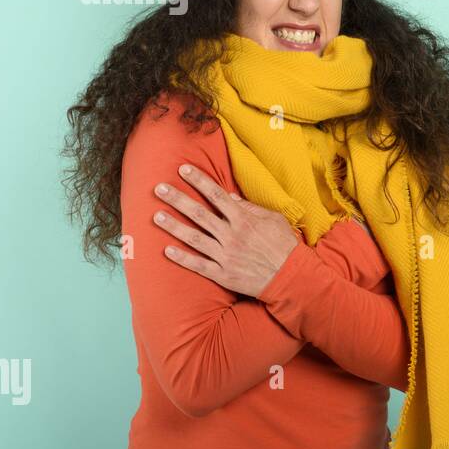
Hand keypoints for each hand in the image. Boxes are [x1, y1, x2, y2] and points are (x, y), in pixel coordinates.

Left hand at [152, 163, 300, 298]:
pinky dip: (182, 258)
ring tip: (156, 216)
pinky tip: (167, 250)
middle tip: (159, 188)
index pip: (217, 195)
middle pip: (199, 214)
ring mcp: (226, 256)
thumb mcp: (274, 220)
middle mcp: (232, 236)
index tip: (183, 170)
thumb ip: (251, 208)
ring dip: (174, 226)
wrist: (291, 278)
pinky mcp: (223, 275)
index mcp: (244, 220)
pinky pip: (199, 265)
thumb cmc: (285, 246)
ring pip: (194, 238)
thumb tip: (229, 197)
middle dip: (178, 199)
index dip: (199, 181)